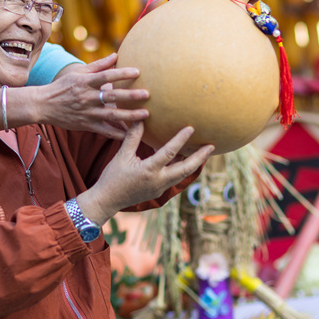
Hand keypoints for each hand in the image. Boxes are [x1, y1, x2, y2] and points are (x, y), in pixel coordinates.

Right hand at [37, 53, 149, 138]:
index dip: (121, 73)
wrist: (43, 105)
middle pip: (111, 96)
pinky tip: (132, 134)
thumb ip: (98, 65)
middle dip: (130, 96)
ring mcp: (87, 113)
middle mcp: (87, 97)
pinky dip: (118, 133)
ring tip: (146, 115)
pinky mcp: (86, 125)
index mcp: (85, 82)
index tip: (138, 71)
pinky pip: (105, 131)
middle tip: (147, 94)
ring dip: (129, 116)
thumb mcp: (78, 73)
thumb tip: (116, 55)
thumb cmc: (63, 86)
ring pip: (111, 116)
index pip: (106, 76)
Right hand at [77, 122, 214, 223]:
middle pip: (186, 169)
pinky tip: (185, 160)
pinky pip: (175, 178)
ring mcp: (160, 188)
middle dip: (200, 157)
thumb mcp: (122, 155)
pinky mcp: (158, 192)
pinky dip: (182, 169)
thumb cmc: (112, 177)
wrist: (107, 201)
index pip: (170, 153)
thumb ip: (133, 137)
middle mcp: (158, 181)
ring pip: (182, 175)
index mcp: (149, 171)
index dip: (181, 139)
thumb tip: (140, 118)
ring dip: (193, 163)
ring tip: (203, 152)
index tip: (191, 128)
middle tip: (212, 146)